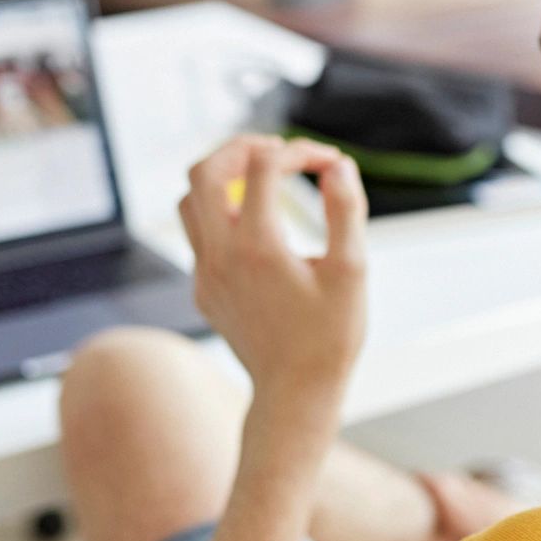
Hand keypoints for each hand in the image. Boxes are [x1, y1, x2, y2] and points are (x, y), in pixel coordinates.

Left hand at [178, 135, 367, 410]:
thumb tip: (338, 165)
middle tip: (278, 150)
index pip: (264, 167)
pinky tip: (258, 224)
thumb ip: (346, 211)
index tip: (330, 162)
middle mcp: (220, 255)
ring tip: (260, 175)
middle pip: (204, 170)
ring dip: (222, 177)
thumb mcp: (350, 271)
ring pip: (190, 200)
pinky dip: (223, 212)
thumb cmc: (330, 335)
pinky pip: (199, 234)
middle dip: (241, 147)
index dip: (300, 152)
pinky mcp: (203, 289)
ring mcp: (205, 273)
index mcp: (257, 245)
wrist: (294, 393)